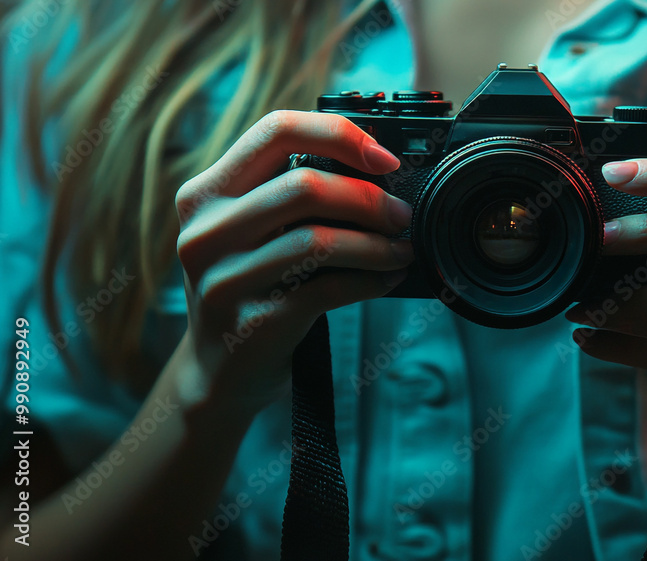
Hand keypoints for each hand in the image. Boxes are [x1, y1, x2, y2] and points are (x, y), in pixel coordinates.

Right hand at [173, 110, 412, 413]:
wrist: (221, 374)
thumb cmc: (253, 289)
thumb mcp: (253, 234)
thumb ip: (291, 196)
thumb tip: (379, 170)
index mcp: (207, 192)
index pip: (274, 130)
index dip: (338, 134)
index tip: (386, 159)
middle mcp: (205, 231)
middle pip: (304, 185)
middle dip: (369, 198)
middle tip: (402, 215)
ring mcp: (223, 279)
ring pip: (318, 239)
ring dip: (376, 244)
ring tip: (402, 250)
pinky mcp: (253, 322)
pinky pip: (327, 289)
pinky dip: (369, 281)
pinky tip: (387, 279)